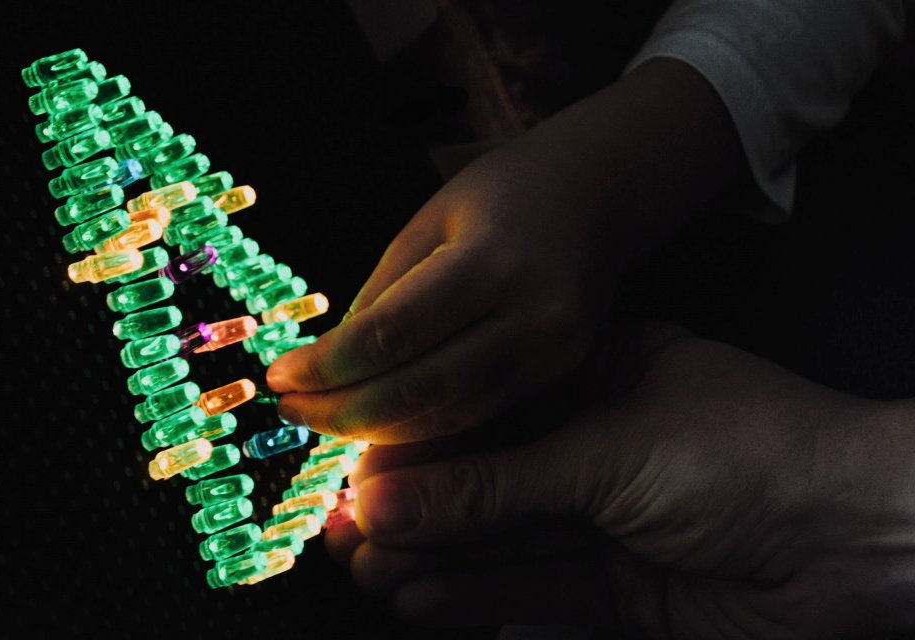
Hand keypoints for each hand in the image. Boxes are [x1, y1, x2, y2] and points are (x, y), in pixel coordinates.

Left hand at [267, 59, 750, 442]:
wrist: (597, 192)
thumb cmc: (503, 192)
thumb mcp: (430, 223)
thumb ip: (385, 295)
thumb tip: (331, 365)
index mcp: (492, 263)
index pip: (390, 335)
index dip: (327, 366)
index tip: (280, 377)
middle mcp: (531, 316)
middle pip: (420, 388)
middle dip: (344, 411)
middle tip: (291, 412)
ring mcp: (554, 350)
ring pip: (449, 414)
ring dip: (378, 430)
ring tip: (324, 422)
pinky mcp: (560, 369)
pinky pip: (478, 412)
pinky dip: (422, 427)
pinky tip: (380, 425)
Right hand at [327, 326, 914, 636]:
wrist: (862, 541)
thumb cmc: (751, 454)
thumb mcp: (607, 453)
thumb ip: (493, 485)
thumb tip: (386, 493)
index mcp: (598, 376)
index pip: (485, 404)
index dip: (417, 432)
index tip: (353, 453)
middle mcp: (594, 443)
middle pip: (483, 474)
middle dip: (411, 499)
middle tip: (338, 518)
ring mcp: (602, 516)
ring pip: (496, 536)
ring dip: (427, 550)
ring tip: (358, 559)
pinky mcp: (613, 585)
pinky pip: (525, 585)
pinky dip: (469, 592)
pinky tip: (411, 591)